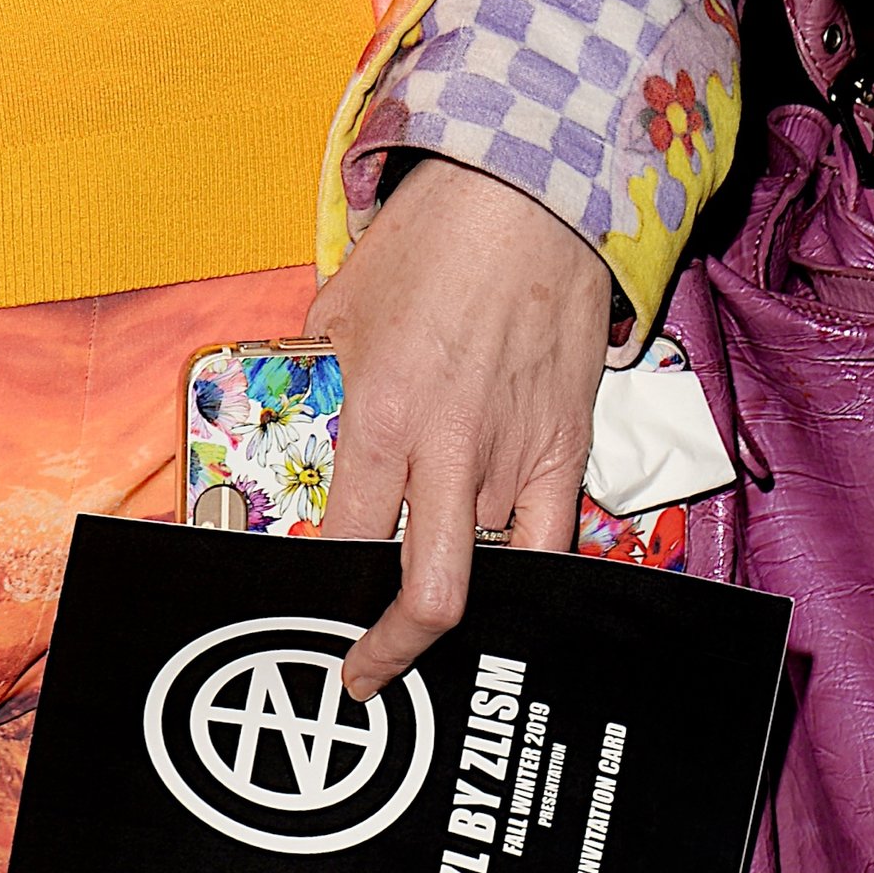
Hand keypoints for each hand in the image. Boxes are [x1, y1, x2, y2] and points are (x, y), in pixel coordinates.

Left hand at [313, 157, 609, 698]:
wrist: (529, 195)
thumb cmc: (430, 242)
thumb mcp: (341, 307)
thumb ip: (328, 380)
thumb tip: (321, 423)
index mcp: (382, 419)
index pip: (347, 542)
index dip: (321, 587)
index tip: (306, 605)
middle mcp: (449, 455)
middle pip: (430, 599)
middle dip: (392, 654)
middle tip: (365, 677)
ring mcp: (516, 458)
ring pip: (491, 565)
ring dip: (459, 581)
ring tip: (433, 595)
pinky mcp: (567, 445)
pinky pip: (555, 542)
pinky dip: (532, 574)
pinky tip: (514, 591)